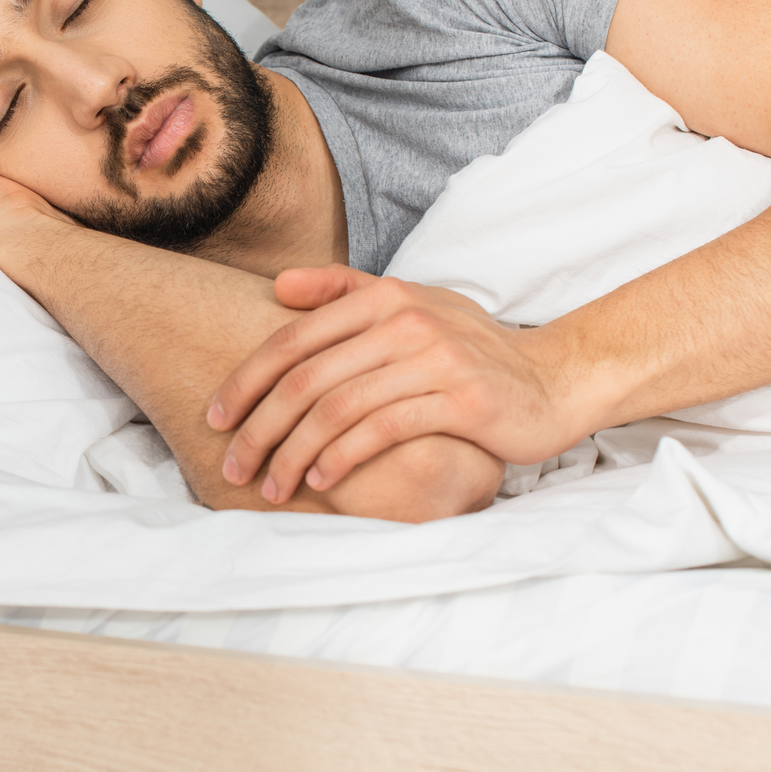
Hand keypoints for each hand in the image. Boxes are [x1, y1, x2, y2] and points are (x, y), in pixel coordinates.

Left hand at [205, 265, 595, 502]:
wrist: (555, 380)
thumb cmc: (471, 350)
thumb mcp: (413, 306)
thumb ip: (347, 291)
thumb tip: (280, 285)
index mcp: (384, 297)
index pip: (292, 339)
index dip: (245, 381)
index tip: (216, 418)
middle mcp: (405, 321)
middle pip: (305, 378)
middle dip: (259, 427)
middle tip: (233, 465)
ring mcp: (434, 359)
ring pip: (337, 408)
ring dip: (293, 454)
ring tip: (273, 486)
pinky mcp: (460, 400)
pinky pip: (381, 431)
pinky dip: (341, 459)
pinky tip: (321, 482)